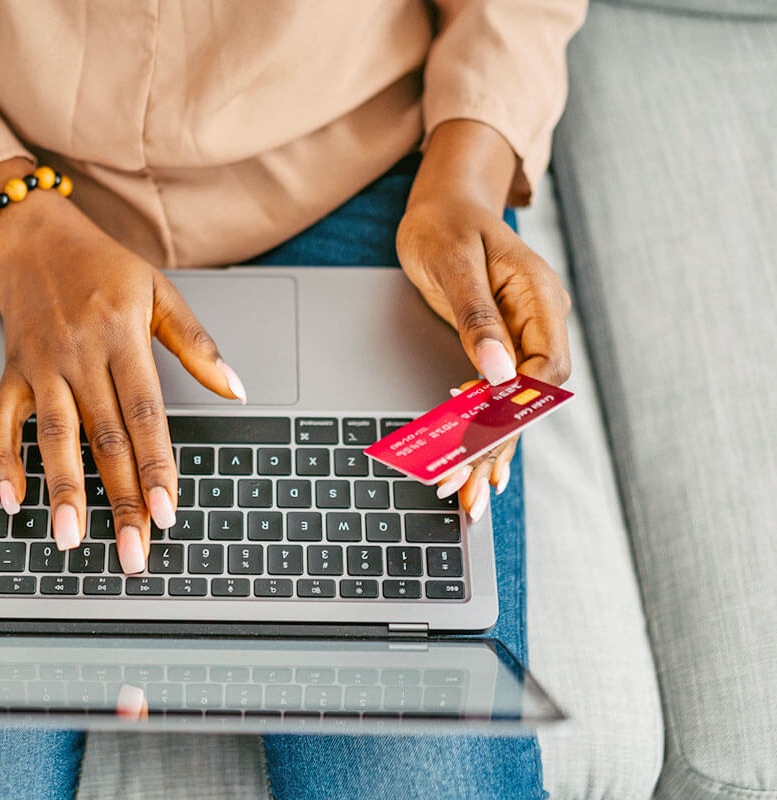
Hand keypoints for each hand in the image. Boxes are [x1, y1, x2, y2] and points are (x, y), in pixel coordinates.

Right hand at [0, 160, 245, 574]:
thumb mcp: (160, 291)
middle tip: (133, 551)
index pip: (145, 414)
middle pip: (104, 438)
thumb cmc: (100, 266)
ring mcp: (41, 367)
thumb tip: (237, 389)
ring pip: (52, 437)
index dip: (157, 466)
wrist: (32, 237)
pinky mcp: (10, 373)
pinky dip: (2, 462)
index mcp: (122, 337)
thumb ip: (197, 344)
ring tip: (71, 540)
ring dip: (63, 492)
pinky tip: (13, 501)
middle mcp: (79, 356)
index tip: (168, 511)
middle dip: (120, 499)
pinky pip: (0, 422)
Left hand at [396, 121, 571, 517]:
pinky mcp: (500, 345)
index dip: (515, 407)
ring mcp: (523, 335)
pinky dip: (484, 432)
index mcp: (539, 297)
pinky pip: (498, 396)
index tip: (480, 437)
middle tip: (466, 486)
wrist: (441, 203)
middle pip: (531, 397)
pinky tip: (479, 468)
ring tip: (466, 494)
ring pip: (515, 404)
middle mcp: (540, 320)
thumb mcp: (453, 263)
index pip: (544, 367)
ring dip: (490, 448)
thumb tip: (497, 371)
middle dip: (499, 444)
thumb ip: (476, 316)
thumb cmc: (444, 223)